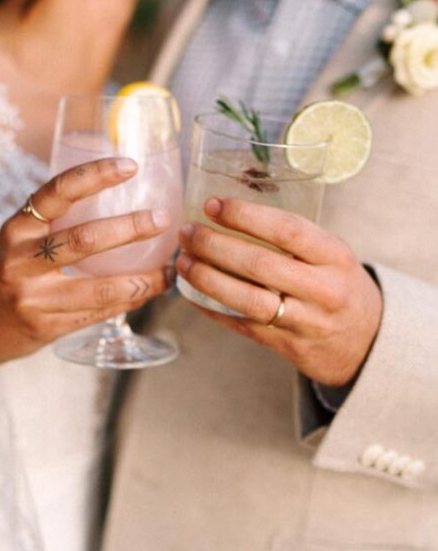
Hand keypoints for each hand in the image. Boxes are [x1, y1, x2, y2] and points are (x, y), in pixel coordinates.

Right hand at [0, 157, 173, 384]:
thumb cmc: (3, 275)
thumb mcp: (17, 240)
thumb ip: (53, 223)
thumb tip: (116, 199)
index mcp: (16, 229)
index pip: (57, 191)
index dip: (95, 175)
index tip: (130, 166)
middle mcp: (21, 260)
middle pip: (84, 239)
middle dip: (130, 227)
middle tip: (162, 219)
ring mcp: (32, 297)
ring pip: (98, 286)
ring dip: (141, 278)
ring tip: (168, 268)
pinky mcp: (45, 327)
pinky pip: (96, 313)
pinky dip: (128, 301)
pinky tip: (149, 291)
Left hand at [176, 197, 381, 385]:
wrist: (368, 343)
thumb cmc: (339, 285)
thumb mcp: (333, 255)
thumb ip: (294, 237)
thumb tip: (230, 210)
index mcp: (335, 257)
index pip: (286, 230)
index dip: (245, 216)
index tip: (212, 204)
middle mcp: (322, 289)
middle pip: (259, 264)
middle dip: (215, 245)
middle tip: (187, 233)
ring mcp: (305, 321)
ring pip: (246, 300)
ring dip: (206, 278)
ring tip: (183, 261)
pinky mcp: (287, 346)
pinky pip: (241, 325)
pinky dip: (211, 307)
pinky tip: (190, 292)